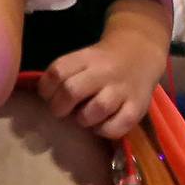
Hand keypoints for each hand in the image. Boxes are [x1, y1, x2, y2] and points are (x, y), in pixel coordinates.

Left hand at [40, 28, 163, 139]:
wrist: (140, 53)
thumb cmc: (103, 63)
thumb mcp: (83, 58)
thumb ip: (64, 75)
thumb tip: (45, 101)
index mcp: (87, 58)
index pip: (57, 72)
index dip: (46, 90)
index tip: (49, 96)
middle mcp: (104, 72)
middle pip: (72, 91)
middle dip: (60, 107)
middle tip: (62, 111)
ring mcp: (122, 90)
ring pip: (96, 109)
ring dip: (83, 119)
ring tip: (84, 117)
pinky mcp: (137, 107)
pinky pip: (116, 127)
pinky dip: (103, 130)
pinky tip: (101, 125)